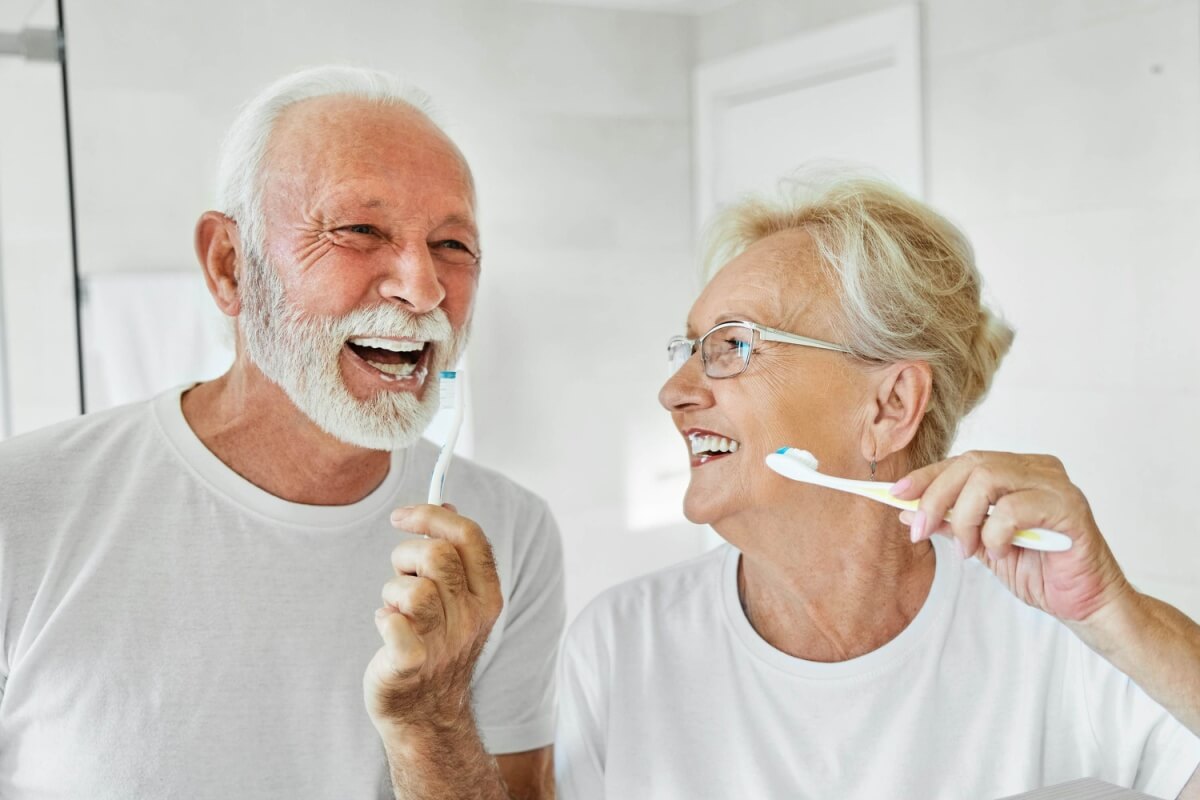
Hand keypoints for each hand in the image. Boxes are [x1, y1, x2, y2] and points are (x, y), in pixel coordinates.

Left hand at [363, 503, 503, 734]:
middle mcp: (472, 618)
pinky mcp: (411, 664)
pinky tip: (386, 628)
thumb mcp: (458, 596)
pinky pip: (393, 624)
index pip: (469, 536)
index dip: (432, 516)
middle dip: (405, 556)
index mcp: (487, 595)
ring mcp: (444, 643)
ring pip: (412, 590)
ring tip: (395, 609)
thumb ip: (455, 552)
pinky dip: (382, 620)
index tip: (401, 516)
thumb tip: (446, 503)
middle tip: (400, 577)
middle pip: (437, 556)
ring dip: (392, 592)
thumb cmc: (436, 642)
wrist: (427, 712)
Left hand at [892, 451, 1129, 621]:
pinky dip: (995, 533)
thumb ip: (951, 523)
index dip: (926, 477)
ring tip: (970, 551)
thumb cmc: (1039, 570)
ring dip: (965, 519)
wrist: (1083, 603)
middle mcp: (1038, 469)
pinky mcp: (1070, 508)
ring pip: (988, 479)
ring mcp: (1056, 485)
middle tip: (920, 531)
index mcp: (1018, 470)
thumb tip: (907, 511)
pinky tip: (1001, 552)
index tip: (896, 495)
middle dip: (935, 497)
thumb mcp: (981, 545)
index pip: (963, 462)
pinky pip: (1014, 509)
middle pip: (971, 464)